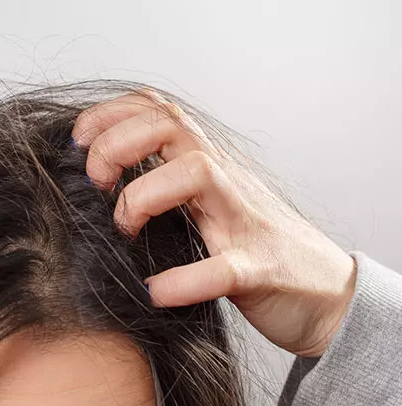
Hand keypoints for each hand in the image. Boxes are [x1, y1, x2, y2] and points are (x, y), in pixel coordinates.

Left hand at [72, 92, 356, 358]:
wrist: (327, 294)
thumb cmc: (252, 249)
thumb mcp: (205, 209)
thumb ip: (164, 190)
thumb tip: (96, 190)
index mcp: (206, 166)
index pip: (157, 110)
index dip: (110, 114)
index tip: (77, 142)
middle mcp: (225, 182)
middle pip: (171, 125)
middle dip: (117, 144)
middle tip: (96, 184)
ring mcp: (245, 222)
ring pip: (198, 173)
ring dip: (144, 196)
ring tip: (127, 230)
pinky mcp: (260, 270)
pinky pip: (224, 268)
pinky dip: (184, 281)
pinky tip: (157, 292)